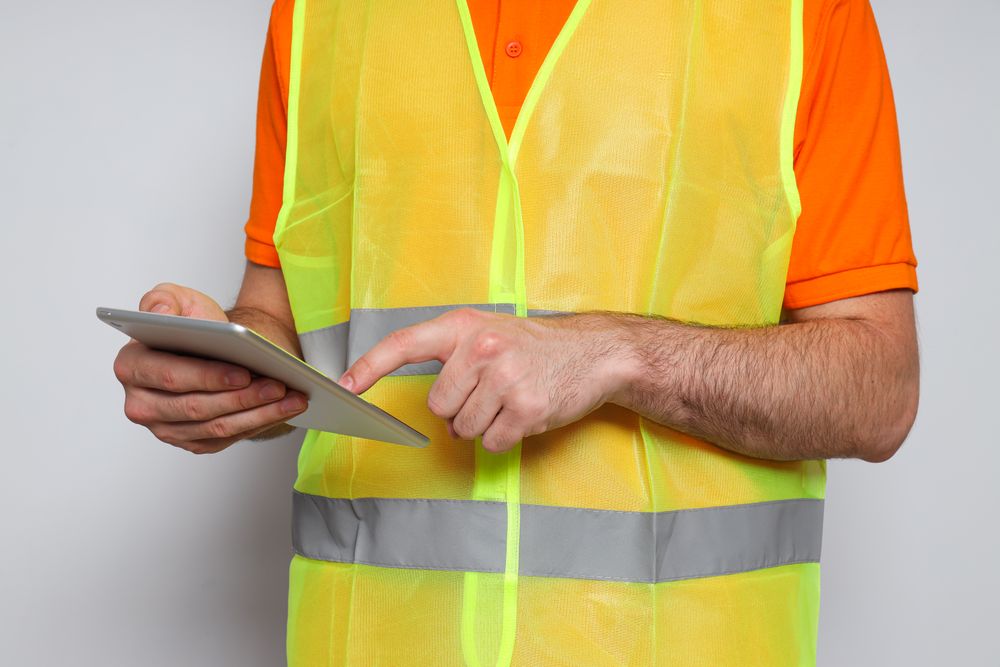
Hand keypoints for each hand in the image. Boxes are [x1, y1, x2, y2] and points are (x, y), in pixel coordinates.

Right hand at [113, 283, 307, 454]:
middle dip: (242, 398)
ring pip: (216, 427)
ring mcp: (165, 427)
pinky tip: (284, 409)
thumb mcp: (176, 299)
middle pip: (196, 407)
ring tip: (291, 398)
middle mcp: (141, 403)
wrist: (210, 346)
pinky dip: (260, 423)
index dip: (209, 377)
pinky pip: (227, 438)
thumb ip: (162, 299)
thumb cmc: (192, 324)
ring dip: (259, 414)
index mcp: (131, 366)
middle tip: (278, 386)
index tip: (244, 372)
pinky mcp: (190, 441)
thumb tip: (158, 312)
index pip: (170, 377)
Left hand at [339, 309, 629, 451]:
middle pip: (439, 406)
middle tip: (489, 394)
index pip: (404, 344)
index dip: (369, 367)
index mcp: (463, 326)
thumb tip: (423, 398)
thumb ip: (452, 353)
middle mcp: (480, 348)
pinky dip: (505, 437)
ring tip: (509, 401)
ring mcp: (504, 378)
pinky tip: (524, 414)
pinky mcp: (526, 407)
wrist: (593, 353)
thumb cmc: (534, 346)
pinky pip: (492, 442)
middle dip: (459, 410)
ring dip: (483, 426)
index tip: (344, 386)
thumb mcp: (488, 331)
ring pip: (464, 429)